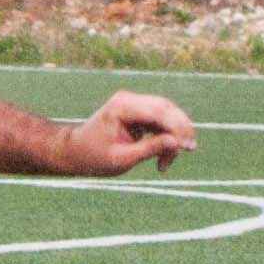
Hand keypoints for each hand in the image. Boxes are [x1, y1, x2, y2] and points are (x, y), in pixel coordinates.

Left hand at [59, 91, 195, 174]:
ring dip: (174, 136)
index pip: (158, 111)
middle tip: (188, 151)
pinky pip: (160, 120)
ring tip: (166, 164)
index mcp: (122, 107)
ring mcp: (133, 103)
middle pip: (166, 108)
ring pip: (167, 114)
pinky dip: (166, 137)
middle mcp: (129, 99)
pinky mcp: (138, 111)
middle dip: (180, 130)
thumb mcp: (122, 159)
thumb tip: (176, 143)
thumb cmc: (94, 157)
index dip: (177, 127)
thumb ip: (150, 149)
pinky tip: (163, 158)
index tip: (187, 147)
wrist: (75, 152)